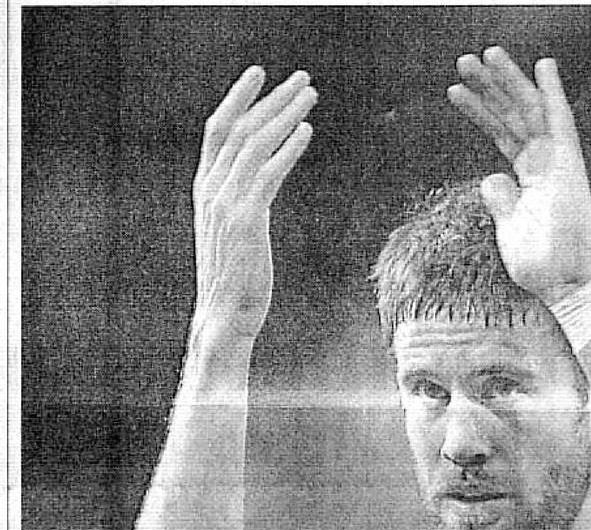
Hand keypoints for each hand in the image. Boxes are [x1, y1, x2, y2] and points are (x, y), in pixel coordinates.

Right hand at [192, 66, 316, 340]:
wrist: (223, 319)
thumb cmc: (234, 282)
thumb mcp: (233, 234)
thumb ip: (241, 204)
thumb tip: (259, 187)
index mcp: (205, 190)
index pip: (217, 130)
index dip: (238, 98)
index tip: (259, 74)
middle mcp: (211, 191)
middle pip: (241, 128)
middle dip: (272, 98)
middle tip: (301, 77)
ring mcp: (226, 205)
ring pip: (255, 144)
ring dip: (285, 114)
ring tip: (311, 95)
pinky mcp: (246, 221)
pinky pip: (268, 174)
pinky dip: (287, 148)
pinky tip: (307, 132)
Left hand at [447, 49, 590, 304]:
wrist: (568, 286)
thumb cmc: (542, 267)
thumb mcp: (509, 230)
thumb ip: (502, 202)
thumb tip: (490, 178)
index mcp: (530, 178)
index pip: (502, 134)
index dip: (480, 111)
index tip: (455, 90)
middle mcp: (545, 164)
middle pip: (513, 115)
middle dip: (488, 87)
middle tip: (463, 60)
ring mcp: (558, 163)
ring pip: (529, 111)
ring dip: (507, 82)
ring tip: (482, 56)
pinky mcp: (570, 167)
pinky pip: (561, 122)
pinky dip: (552, 94)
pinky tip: (542, 65)